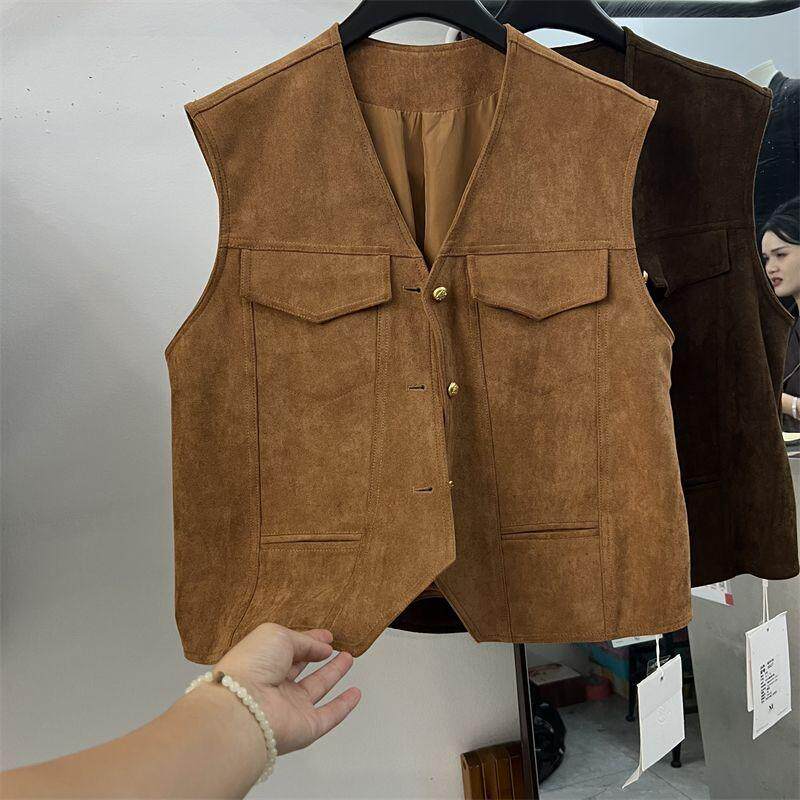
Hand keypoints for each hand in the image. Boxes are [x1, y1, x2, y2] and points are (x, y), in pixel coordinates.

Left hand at [214, 623, 360, 755]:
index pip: (290, 649)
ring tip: (348, 659)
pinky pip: (329, 716)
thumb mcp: (278, 636)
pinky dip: (343, 706)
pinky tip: (354, 694)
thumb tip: (323, 647)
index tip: (325, 636)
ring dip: (334, 674)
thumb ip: (304, 640)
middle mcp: (275, 685)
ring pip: (317, 689)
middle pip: (301, 670)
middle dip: (319, 656)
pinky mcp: (305, 727)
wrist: (243, 708)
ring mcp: (290, 707)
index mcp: (263, 662)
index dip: (308, 640)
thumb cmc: (251, 667)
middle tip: (335, 647)